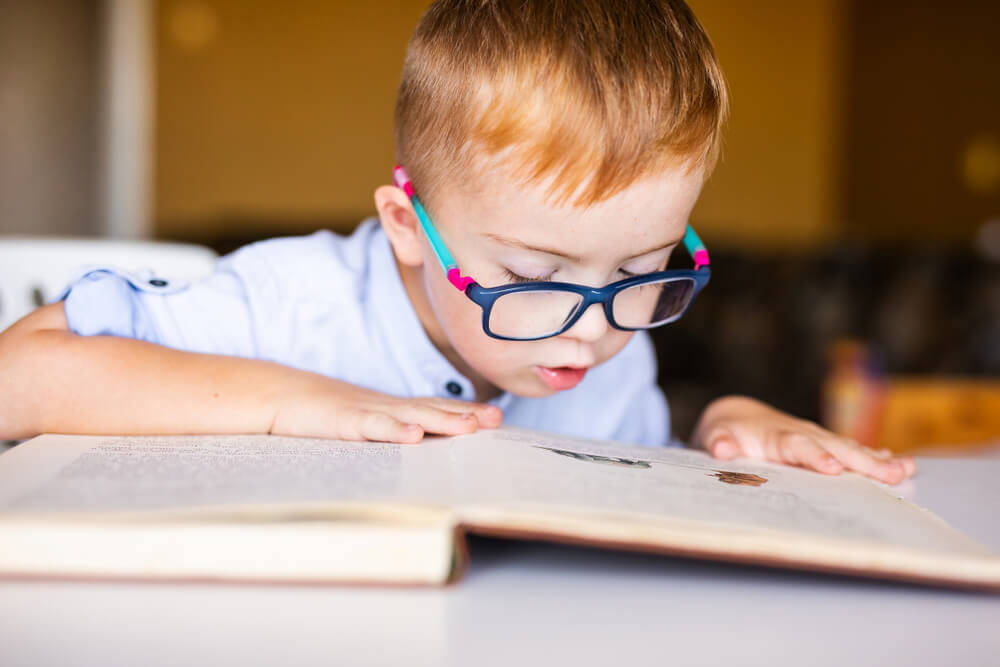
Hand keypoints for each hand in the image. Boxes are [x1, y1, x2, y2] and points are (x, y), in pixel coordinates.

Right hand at [269, 375, 502, 442]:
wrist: (282, 395)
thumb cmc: (325, 414)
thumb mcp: (363, 423)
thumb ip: (389, 431)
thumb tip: (419, 445)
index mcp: (393, 410)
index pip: (435, 409)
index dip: (466, 411)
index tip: (497, 417)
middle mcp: (387, 408)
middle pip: (433, 410)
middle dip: (466, 415)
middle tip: (497, 419)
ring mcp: (368, 412)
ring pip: (412, 415)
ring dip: (443, 420)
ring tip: (471, 426)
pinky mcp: (345, 421)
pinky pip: (374, 426)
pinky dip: (395, 429)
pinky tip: (415, 435)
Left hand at [690, 395, 915, 484]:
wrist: (738, 417)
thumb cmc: (727, 432)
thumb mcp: (715, 436)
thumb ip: (718, 442)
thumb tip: (720, 448)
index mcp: (777, 436)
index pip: (799, 447)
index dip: (816, 457)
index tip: (834, 469)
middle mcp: (803, 434)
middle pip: (836, 448)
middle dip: (863, 462)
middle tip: (892, 474)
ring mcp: (817, 438)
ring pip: (850, 448)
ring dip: (878, 461)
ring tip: (906, 470)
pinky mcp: (825, 444)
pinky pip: (853, 451)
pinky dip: (876, 458)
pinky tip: (902, 467)